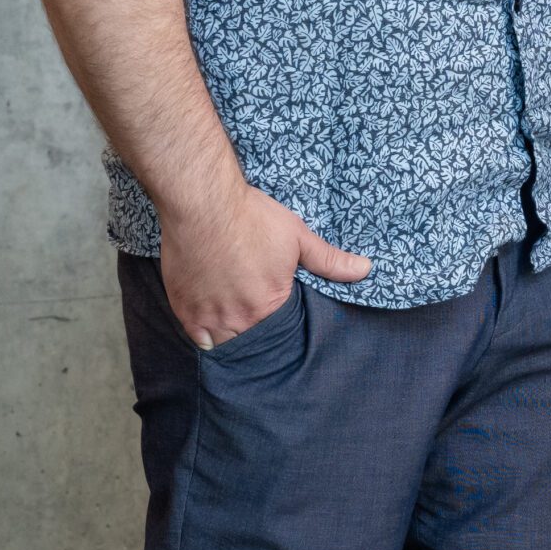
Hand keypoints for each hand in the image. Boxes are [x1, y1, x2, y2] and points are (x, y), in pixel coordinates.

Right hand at [159, 179, 370, 347]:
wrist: (205, 204)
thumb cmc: (252, 218)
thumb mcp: (298, 237)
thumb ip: (330, 261)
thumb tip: (366, 270)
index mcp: (269, 305)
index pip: (282, 334)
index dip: (283, 330)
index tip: (282, 323)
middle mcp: (238, 319)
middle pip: (252, 343)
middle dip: (259, 339)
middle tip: (260, 327)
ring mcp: (208, 317)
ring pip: (224, 345)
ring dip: (233, 340)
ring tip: (240, 330)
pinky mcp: (184, 310)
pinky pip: (198, 339)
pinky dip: (206, 338)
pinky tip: (214, 330)